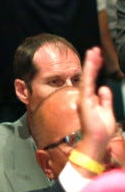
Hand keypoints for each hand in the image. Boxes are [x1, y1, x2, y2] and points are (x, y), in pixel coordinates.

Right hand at [77, 47, 116, 161]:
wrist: (97, 141)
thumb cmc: (101, 130)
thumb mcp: (107, 111)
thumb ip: (105, 99)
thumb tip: (104, 88)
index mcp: (90, 100)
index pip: (93, 81)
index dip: (96, 69)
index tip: (99, 58)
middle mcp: (85, 97)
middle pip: (89, 76)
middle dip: (93, 62)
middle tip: (95, 49)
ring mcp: (84, 98)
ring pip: (87, 77)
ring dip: (90, 63)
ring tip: (93, 51)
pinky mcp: (85, 100)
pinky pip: (87, 83)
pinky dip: (89, 72)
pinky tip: (91, 63)